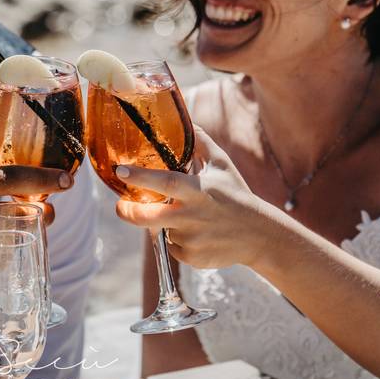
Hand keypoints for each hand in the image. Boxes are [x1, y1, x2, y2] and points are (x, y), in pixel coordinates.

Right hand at [0, 149, 70, 316]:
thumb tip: (13, 141)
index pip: (7, 177)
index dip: (41, 177)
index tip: (66, 179)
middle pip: (19, 212)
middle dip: (43, 212)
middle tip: (48, 208)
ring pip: (15, 237)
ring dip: (28, 231)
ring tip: (25, 224)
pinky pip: (1, 257)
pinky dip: (9, 249)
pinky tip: (2, 243)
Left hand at [114, 126, 277, 269]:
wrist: (259, 235)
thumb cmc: (236, 194)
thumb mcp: (222, 164)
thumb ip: (200, 142)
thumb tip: (185, 120)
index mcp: (198, 191)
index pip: (165, 182)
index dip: (141, 177)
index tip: (120, 171)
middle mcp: (192, 217)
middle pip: (148, 217)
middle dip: (128, 212)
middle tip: (121, 206)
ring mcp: (191, 239)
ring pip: (161, 230)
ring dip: (165, 223)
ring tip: (191, 218)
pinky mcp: (191, 258)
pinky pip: (171, 246)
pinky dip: (176, 239)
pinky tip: (198, 233)